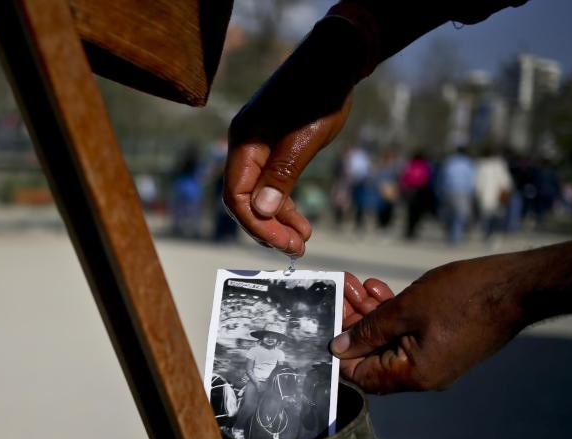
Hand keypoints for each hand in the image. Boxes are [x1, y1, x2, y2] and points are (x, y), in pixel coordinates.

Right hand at [224, 92, 350, 256]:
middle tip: (295, 249)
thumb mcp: (305, 137)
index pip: (236, 196)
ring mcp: (257, 146)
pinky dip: (284, 204)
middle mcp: (244, 146)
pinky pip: (271, 183)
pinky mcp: (273, 147)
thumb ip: (282, 173)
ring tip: (300, 241)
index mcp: (244, 141)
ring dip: (277, 220)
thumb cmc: (320, 91)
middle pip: (244, 199)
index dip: (257, 224)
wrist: (335, 57)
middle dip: (267, 228)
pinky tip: (300, 221)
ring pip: (259, 194)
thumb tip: (263, 210)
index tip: (282, 243)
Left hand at [332, 256, 526, 392]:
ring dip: (371, 314)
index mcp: (413, 375)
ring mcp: (435, 360)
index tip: (326, 322)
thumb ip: (368, 330)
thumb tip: (338, 348)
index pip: (360, 375)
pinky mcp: (445, 344)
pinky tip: (380, 289)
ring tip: (358, 285)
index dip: (339, 350)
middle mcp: (423, 375)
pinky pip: (409, 334)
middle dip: (353, 324)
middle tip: (341, 293)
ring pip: (389, 341)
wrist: (519, 286)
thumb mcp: (406, 309)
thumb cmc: (464, 296)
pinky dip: (394, 314)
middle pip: (372, 356)